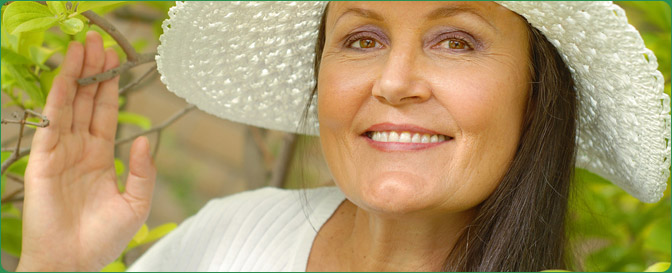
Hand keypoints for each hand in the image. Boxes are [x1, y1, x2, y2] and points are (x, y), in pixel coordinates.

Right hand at [16, 31, 156, 270]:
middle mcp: (79, 149)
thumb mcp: (136, 202)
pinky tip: (66, 76)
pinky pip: (52, 122)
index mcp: (100, 156)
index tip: (114, 60)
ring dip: (74, 75)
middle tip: (97, 41)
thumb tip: (147, 138)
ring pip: (68, 105)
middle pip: (86, 101)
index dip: (109, 86)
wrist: (75, 262)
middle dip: (92, 71)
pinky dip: (58, 98)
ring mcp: (60, 152)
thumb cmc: (104, 238)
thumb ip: (144, 170)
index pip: (105, 112)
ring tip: (82, 47)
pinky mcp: (43, 159)